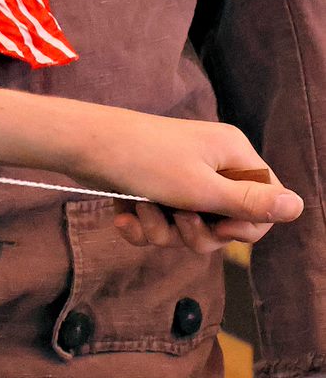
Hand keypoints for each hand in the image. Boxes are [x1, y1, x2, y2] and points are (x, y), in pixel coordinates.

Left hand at [73, 108, 301, 252]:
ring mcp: (178, 176)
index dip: (245, 226)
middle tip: (177, 220)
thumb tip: (299, 207)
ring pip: (187, 228)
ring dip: (163, 230)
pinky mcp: (150, 188)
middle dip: (197, 233)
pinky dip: (141, 225)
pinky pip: (159, 223)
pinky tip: (123, 217)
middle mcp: (210, 164)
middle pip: (224, 223)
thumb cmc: (141, 159)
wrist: (78, 143)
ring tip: (142, 209)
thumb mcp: (200, 188)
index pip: (265, 204)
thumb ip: (249, 203)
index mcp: (232, 155)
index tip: (221, 227)